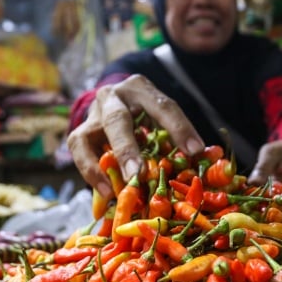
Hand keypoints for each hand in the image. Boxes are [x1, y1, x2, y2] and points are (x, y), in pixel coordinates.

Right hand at [67, 74, 204, 196]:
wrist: (117, 100)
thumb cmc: (146, 112)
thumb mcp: (162, 116)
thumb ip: (178, 135)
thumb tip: (203, 157)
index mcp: (140, 89)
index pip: (162, 106)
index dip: (179, 128)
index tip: (195, 150)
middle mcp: (112, 98)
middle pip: (117, 121)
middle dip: (127, 149)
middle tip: (136, 174)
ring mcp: (92, 116)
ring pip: (85, 139)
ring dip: (99, 167)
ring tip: (114, 191)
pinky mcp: (79, 133)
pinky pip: (78, 154)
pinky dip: (91, 174)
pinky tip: (106, 193)